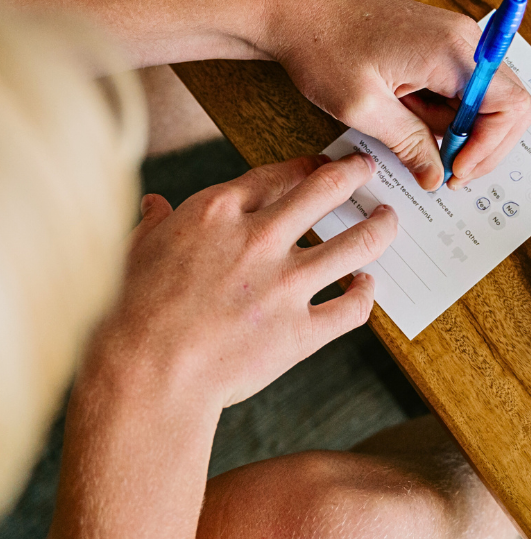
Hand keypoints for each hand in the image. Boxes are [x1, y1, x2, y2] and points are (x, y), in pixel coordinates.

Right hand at [83, 154, 396, 410]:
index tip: (322, 164)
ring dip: (380, 227)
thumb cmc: (132, 312)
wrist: (146, 373)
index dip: (308, 165)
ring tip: (389, 221)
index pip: (279, 174)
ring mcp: (287, 285)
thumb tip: (154, 205)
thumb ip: (155, 223)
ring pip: (357, 243)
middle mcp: (261, 239)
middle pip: (327, 190)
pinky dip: (367, 295)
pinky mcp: (302, 330)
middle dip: (355, 173)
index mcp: (219, 212)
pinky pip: (352, 307)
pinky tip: (368, 287)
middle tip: (368, 169)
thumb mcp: (136, 251)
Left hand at [268, 0, 530, 191]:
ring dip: (461, 131)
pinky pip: (462, 88)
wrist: (296, 8)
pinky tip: (410, 121)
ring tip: (415, 141)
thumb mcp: (364, 108)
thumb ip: (409, 144)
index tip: (455, 171)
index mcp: (452, 51)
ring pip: (486, 99)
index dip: (490, 148)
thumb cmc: (323, 47)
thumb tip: (436, 177)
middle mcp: (463, 39)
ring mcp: (454, 38)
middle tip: (446, 172)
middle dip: (483, 145)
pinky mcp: (439, 43)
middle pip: (508, 103)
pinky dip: (446, 114)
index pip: (511, 106)